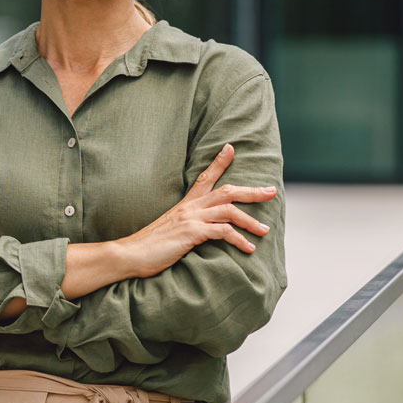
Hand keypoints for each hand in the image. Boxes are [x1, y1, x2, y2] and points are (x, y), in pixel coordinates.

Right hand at [116, 143, 276, 278]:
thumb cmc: (150, 246)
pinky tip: (248, 248)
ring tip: (264, 230)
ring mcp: (191, 218)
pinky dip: (238, 239)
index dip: (219, 162)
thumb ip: (187, 225)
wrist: (131, 254)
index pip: (205, 177)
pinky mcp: (191, 232)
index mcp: (185, 204)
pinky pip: (222, 231)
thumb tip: (202, 230)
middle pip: (226, 191)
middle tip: (271, 191)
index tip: (231, 148)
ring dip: (250, 220)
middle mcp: (190, 207)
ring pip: (229, 210)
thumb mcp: (171, 229)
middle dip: (251, 191)